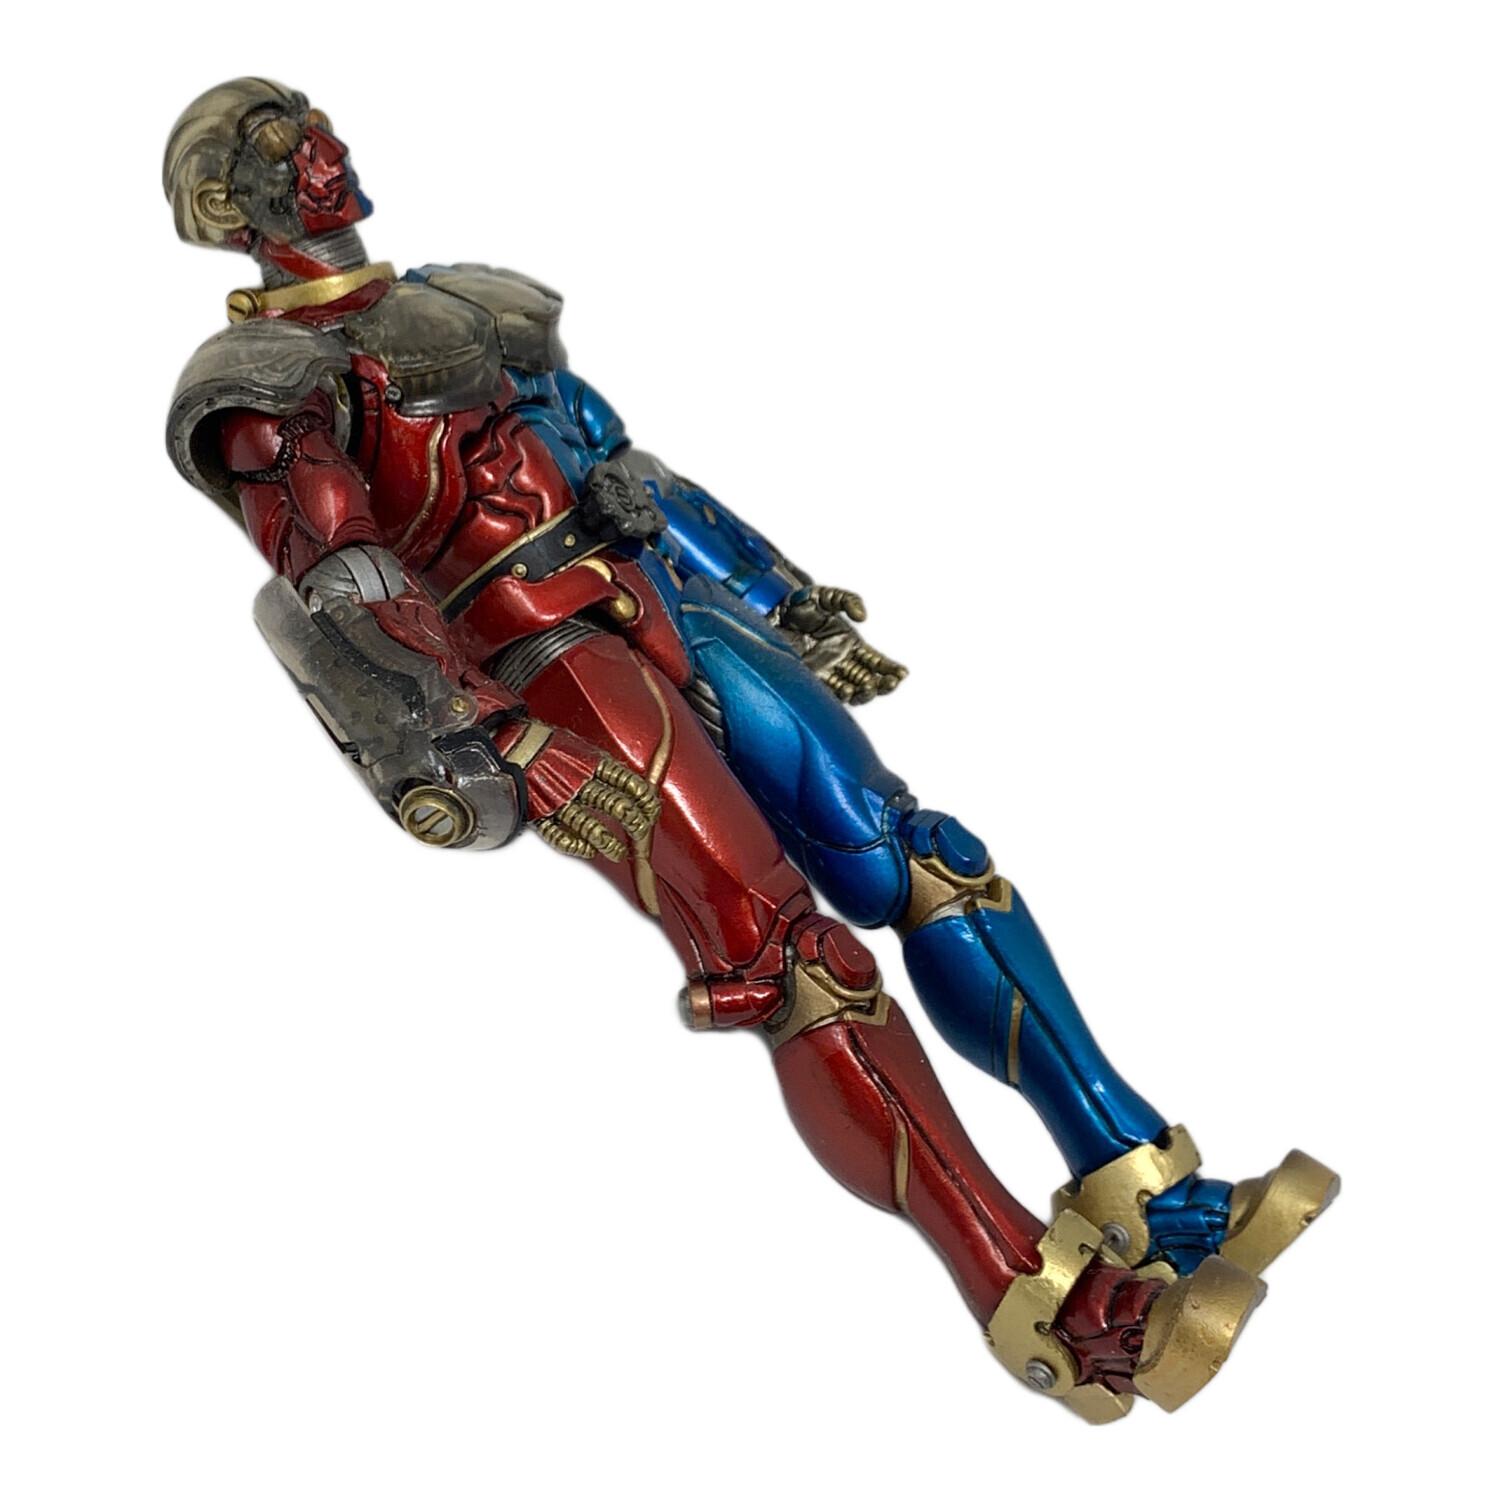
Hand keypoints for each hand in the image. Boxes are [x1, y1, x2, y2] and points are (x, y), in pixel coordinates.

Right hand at [498, 720, 661, 861]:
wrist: (508, 742)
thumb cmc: (545, 743)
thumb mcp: (580, 746)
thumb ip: (601, 766)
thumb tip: (625, 781)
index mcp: (590, 763)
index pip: (627, 782)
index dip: (643, 798)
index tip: (651, 808)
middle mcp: (578, 781)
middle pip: (614, 805)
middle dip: (633, 822)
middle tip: (641, 832)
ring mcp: (558, 799)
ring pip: (590, 825)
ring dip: (608, 842)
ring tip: (618, 852)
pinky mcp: (540, 813)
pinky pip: (559, 835)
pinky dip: (575, 845)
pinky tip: (587, 851)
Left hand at [776, 585, 907, 703]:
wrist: (766, 613)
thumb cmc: (796, 604)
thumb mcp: (824, 595)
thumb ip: (847, 600)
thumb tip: (864, 618)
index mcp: (849, 644)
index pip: (875, 662)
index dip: (890, 669)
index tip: (901, 674)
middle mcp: (840, 662)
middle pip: (869, 680)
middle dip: (883, 684)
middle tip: (889, 683)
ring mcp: (826, 673)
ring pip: (853, 691)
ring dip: (864, 693)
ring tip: (868, 688)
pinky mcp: (809, 680)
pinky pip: (829, 694)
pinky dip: (841, 696)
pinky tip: (847, 691)